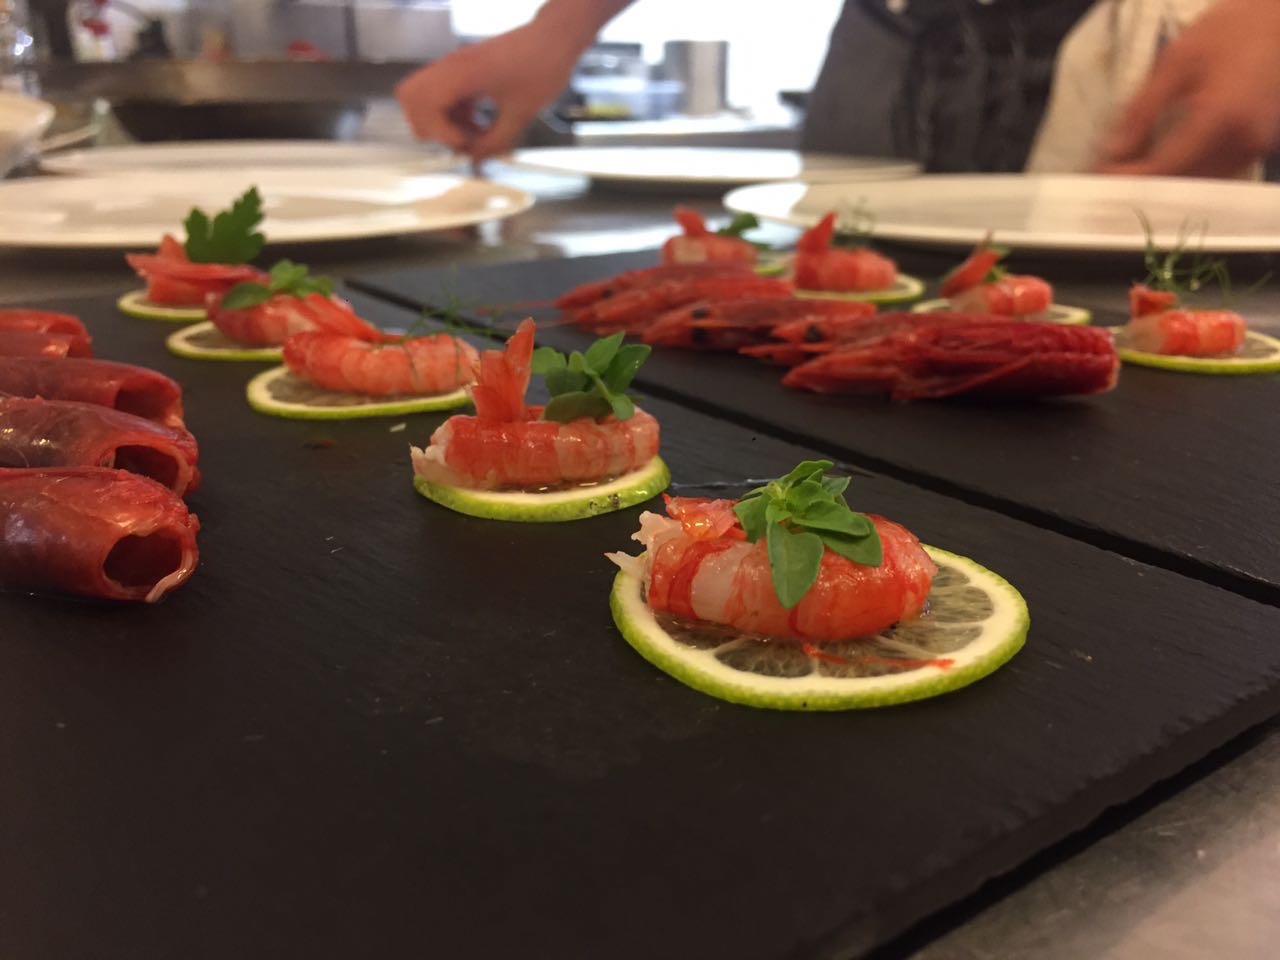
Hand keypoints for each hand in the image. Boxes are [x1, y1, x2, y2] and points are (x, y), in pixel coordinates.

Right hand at [396, 22, 581, 158]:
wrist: (554, 39)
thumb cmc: (543, 67)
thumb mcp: (521, 114)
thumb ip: (495, 142)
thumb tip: (475, 159)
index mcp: (464, 72)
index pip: (425, 103)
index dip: (440, 131)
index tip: (463, 144)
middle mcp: (452, 66)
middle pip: (411, 97)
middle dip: (431, 126)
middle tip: (460, 139)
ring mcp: (455, 66)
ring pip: (425, 97)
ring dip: (443, 122)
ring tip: (474, 134)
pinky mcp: (462, 70)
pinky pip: (443, 95)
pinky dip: (454, 114)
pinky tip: (478, 124)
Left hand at [1097, 0, 1279, 176]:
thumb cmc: (1231, 30)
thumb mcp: (1175, 63)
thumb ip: (1141, 112)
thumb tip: (1112, 152)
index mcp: (1221, 117)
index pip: (1165, 168)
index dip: (1128, 180)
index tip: (1097, 180)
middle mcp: (1244, 140)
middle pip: (1183, 184)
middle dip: (1143, 186)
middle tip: (1107, 181)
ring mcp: (1256, 146)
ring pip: (1201, 185)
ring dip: (1165, 186)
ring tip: (1129, 175)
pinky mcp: (1260, 146)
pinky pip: (1218, 174)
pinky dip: (1188, 175)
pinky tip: (1163, 166)